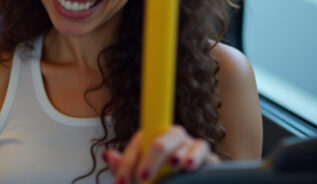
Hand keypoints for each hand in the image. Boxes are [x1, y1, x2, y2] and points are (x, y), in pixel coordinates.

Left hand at [104, 126, 218, 182]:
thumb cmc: (158, 180)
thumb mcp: (138, 178)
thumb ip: (124, 168)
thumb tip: (109, 156)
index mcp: (151, 140)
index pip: (137, 145)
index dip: (128, 162)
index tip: (122, 183)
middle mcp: (170, 138)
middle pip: (159, 140)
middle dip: (150, 158)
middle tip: (143, 177)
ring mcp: (190, 145)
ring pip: (182, 143)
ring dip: (176, 154)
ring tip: (174, 163)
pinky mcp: (208, 158)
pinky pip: (204, 152)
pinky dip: (197, 156)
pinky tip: (190, 165)